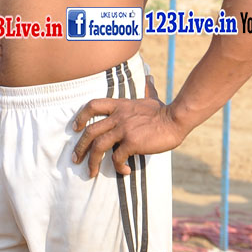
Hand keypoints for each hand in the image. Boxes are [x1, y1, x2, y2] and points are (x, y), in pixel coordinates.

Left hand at [71, 94, 185, 177]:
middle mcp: (118, 116)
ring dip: (92, 161)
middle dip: (80, 147)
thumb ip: (146, 90)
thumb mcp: (150, 97)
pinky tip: (125, 171)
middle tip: (76, 159)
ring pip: (98, 146)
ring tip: (91, 172)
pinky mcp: (132, 142)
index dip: (81, 117)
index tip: (75, 128)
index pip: (92, 105)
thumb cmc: (164, 110)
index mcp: (119, 105)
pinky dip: (118, 167)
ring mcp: (123, 129)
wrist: (176, 119)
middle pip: (90, 131)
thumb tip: (149, 79)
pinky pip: (117, 158)